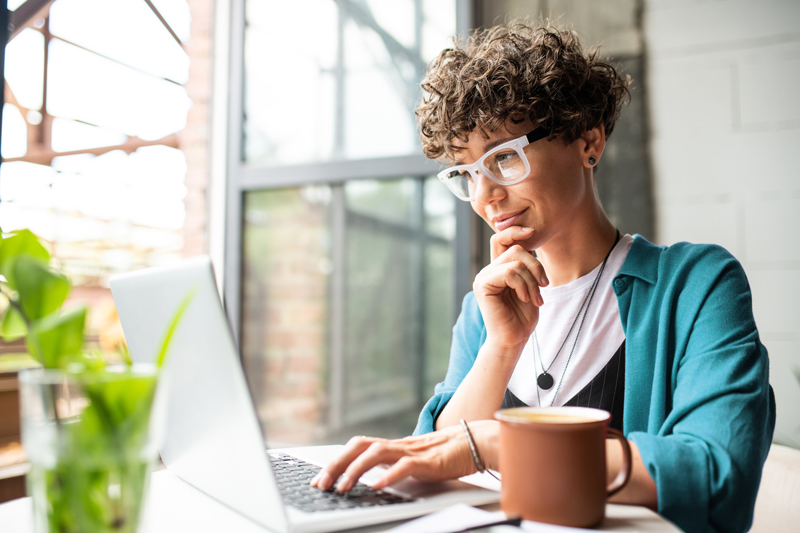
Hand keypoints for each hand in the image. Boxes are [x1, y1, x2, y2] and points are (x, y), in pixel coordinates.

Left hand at [310, 421, 498, 492]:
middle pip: (359, 446)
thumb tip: (369, 480)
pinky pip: (404, 466)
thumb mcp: (412, 462)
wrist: (474, 443)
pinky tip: (376, 486)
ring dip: (355, 470)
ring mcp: (412, 451)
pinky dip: (388, 475)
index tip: (319, 480)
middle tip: (321, 484)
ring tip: (343, 487)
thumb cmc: (445, 455)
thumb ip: (392, 467)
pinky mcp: (428, 461)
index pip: (357, 447)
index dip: (335, 461)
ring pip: (376, 453)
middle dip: (336, 464)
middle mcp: (398, 446)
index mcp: (392, 446)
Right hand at [473, 226, 548, 348]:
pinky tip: (525, 298)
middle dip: (536, 266)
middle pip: (515, 249)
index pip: (501, 239)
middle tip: (544, 286)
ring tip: (535, 298)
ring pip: (515, 261)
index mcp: (498, 268)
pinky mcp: (482, 285)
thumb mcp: (530, 285)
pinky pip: (509, 272)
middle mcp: (488, 270)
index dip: (515, 231)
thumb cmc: (523, 316)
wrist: (513, 339)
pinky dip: (523, 285)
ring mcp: (483, 277)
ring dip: (532, 280)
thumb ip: (527, 265)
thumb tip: (531, 239)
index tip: (532, 231)